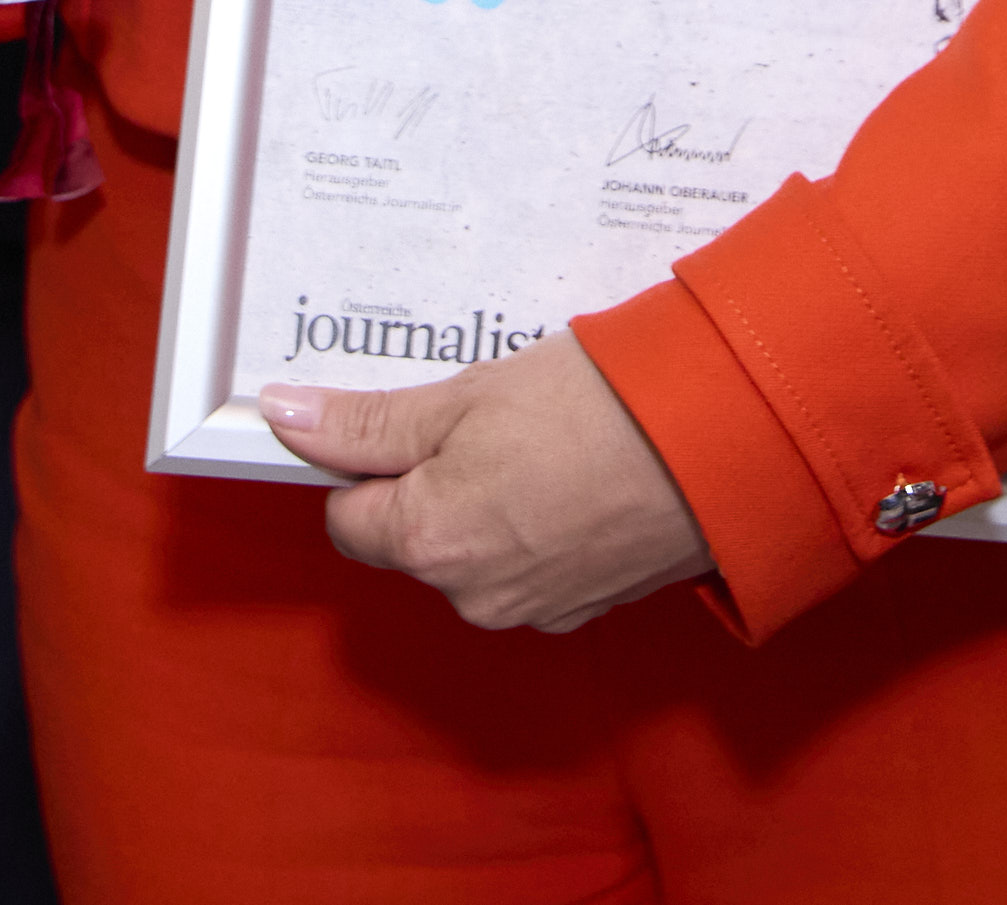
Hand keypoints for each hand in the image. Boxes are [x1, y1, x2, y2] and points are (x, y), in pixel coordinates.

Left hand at [266, 329, 711, 631]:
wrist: (721, 442)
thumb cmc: (598, 408)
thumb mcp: (468, 394)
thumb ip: (368, 422)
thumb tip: (285, 418)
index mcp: (428, 541)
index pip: (348, 515)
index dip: (370, 461)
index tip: (414, 419)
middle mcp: (471, 595)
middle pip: (412, 538)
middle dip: (433, 482)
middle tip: (487, 418)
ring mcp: (532, 611)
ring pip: (472, 554)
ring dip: (488, 504)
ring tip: (542, 442)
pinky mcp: (583, 608)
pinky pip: (529, 568)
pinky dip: (539, 528)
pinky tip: (576, 477)